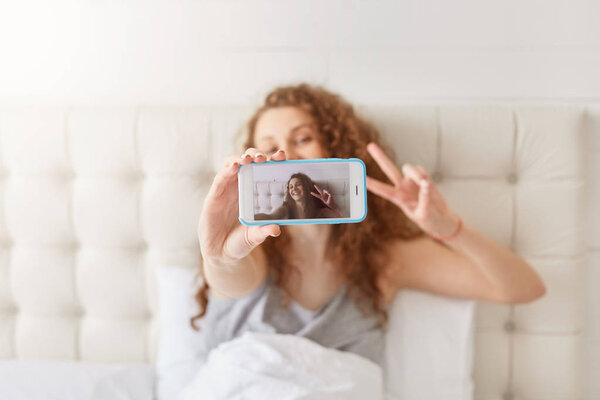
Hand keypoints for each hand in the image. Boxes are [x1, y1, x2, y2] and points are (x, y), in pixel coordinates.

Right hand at [199, 148, 285, 265]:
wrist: (221, 252)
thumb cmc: (240, 241)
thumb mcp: (255, 236)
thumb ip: (264, 231)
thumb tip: (276, 230)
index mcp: (255, 192)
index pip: (264, 170)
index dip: (273, 160)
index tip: (282, 156)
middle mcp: (242, 186)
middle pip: (249, 162)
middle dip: (257, 155)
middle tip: (264, 158)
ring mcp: (228, 188)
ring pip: (233, 164)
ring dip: (241, 158)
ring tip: (248, 160)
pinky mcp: (215, 194)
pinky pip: (220, 178)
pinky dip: (227, 170)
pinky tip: (234, 166)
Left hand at [310, 184, 337, 210]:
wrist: (333, 205)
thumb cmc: (330, 204)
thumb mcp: (329, 202)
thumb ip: (329, 199)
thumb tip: (330, 195)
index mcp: (322, 198)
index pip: (317, 196)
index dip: (314, 194)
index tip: (310, 192)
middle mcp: (323, 195)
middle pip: (319, 190)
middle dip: (317, 188)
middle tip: (314, 185)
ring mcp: (326, 194)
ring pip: (324, 190)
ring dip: (326, 191)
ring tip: (329, 194)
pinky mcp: (328, 194)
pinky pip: (328, 192)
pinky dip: (329, 193)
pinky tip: (330, 195)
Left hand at [365, 142, 460, 237]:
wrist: (440, 218)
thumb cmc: (428, 219)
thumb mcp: (424, 213)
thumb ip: (424, 199)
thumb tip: (426, 184)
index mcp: (398, 198)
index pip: (382, 190)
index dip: (371, 184)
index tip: (360, 177)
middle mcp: (402, 186)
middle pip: (389, 169)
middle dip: (380, 157)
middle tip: (370, 145)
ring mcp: (411, 180)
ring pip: (409, 167)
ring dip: (416, 174)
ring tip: (425, 184)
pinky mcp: (423, 177)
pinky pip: (421, 170)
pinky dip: (424, 176)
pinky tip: (428, 186)